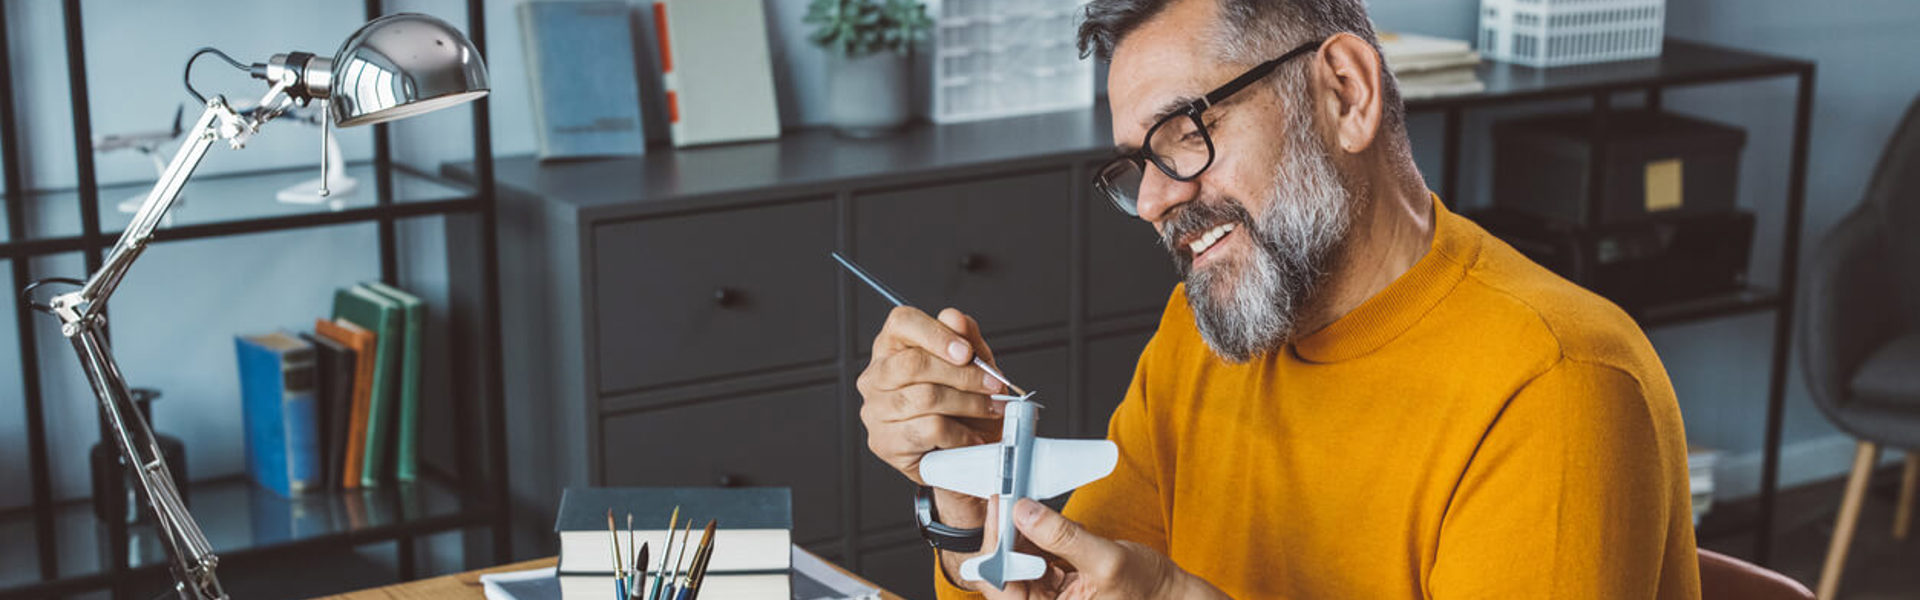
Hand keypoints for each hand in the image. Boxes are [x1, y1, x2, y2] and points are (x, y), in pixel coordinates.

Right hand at [856, 306, 1007, 530]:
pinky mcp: (884, 442)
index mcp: (893, 347)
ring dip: (968, 404)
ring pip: (924, 397)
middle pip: (913, 364)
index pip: (902, 322)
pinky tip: (972, 437)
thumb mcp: (973, 367)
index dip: (936, 334)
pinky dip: (960, 434)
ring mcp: (875, 410)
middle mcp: (876, 376)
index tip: (967, 352)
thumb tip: (954, 318)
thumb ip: (966, 339)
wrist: (965, 456)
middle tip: (993, 386)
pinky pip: (928, 429)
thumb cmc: (965, 407)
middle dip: (962, 375)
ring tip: (990, 410)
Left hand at [980, 498, 1230, 599]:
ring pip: (1019, 560)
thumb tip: (1024, 512)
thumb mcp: (1106, 560)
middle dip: (1008, 533)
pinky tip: (1048, 519)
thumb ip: (1063, 537)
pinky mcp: (1057, 583)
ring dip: (1023, 531)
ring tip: (1029, 502)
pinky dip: (1039, 534)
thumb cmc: (1147, 591)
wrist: (1170, 595)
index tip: (1002, 506)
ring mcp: (1049, 596)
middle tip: (1012, 497)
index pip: (1001, 583)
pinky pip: (1036, 556)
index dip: (995, 544)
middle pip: (1005, 570)